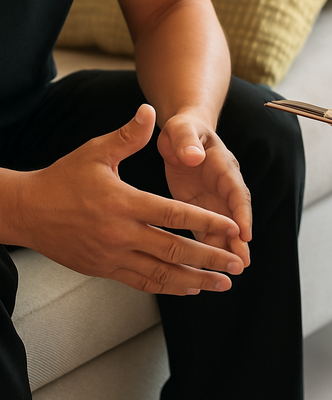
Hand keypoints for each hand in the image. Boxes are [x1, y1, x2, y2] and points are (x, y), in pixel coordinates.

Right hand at [14, 105, 245, 294]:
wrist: (27, 211)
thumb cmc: (63, 178)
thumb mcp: (95, 152)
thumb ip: (128, 136)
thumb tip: (149, 110)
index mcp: (124, 203)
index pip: (174, 215)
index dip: (206, 222)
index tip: (232, 228)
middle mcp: (120, 233)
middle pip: (173, 249)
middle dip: (209, 258)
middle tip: (237, 264)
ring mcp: (112, 256)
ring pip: (161, 273)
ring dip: (195, 280)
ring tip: (221, 284)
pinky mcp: (104, 270)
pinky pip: (142, 282)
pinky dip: (168, 286)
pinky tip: (188, 289)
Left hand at [157, 112, 251, 266]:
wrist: (182, 135)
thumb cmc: (184, 130)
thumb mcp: (182, 129)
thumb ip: (187, 140)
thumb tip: (193, 156)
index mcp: (223, 166)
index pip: (237, 192)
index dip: (241, 213)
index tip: (244, 232)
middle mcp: (223, 187)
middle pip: (236, 216)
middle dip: (240, 239)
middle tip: (243, 262)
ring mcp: (214, 200)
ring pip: (223, 228)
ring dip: (227, 248)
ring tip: (233, 271)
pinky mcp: (199, 209)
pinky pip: (207, 230)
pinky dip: (209, 248)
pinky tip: (209, 267)